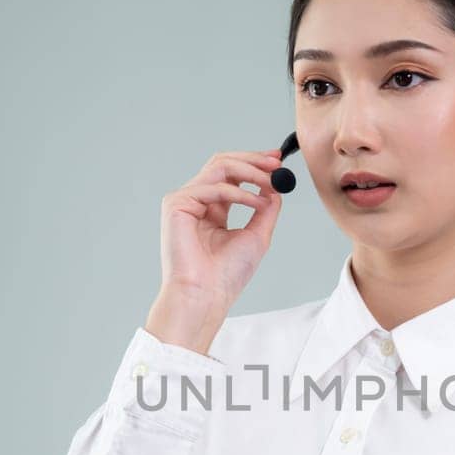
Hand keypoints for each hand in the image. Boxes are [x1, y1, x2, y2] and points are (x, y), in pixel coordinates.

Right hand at [152, 148, 284, 316]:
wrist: (206, 295)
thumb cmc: (227, 274)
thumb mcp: (256, 235)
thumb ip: (265, 209)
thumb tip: (275, 186)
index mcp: (212, 209)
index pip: (231, 175)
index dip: (254, 164)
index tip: (278, 161)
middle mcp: (197, 202)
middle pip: (223, 163)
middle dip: (253, 159)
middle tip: (277, 162)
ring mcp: (185, 201)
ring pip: (219, 167)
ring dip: (250, 172)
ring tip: (271, 182)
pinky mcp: (176, 205)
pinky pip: (213, 187)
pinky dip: (239, 192)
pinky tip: (256, 202)